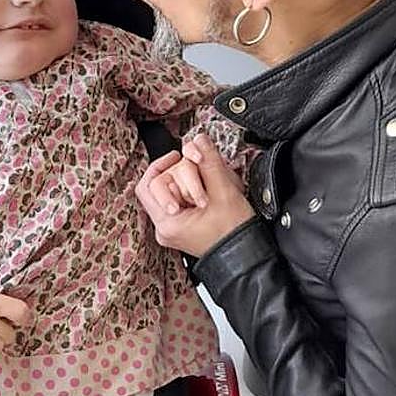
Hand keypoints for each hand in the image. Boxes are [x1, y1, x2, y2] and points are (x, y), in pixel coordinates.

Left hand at [135, 133, 255, 257]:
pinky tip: (208, 193)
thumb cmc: (234, 234)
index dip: (162, 165)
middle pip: (160, 186)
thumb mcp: (223, 192)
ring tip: (209, 188)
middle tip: (200, 175)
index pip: (148, 185)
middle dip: (181, 174)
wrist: (246, 256)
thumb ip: (209, 162)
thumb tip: (199, 140)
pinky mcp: (184, 227)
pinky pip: (181, 200)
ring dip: (189, 182)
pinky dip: (192, 191)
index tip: (178, 156)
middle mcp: (166, 228)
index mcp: (167, 223)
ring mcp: (174, 228)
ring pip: (172, 191)